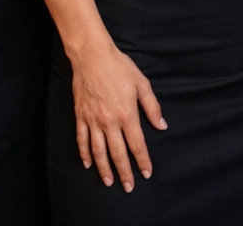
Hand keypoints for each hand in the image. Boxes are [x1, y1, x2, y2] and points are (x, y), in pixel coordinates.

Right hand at [68, 37, 166, 190]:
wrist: (92, 56)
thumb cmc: (119, 67)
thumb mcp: (142, 84)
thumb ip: (152, 107)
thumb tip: (162, 126)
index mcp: (127, 114)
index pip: (137, 144)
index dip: (142, 161)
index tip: (146, 173)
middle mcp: (109, 121)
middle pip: (117, 153)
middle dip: (124, 172)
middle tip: (129, 187)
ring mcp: (93, 120)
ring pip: (98, 151)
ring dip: (104, 169)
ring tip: (109, 182)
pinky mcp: (81, 116)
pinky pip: (81, 140)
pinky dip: (85, 154)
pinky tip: (89, 164)